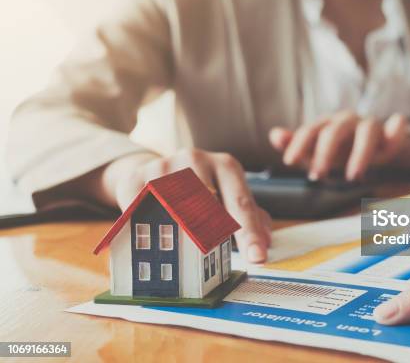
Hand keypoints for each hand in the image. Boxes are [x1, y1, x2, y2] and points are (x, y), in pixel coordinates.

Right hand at [99, 149, 270, 262]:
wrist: (155, 169)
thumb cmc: (201, 190)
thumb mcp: (228, 196)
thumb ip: (250, 217)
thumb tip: (266, 242)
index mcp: (226, 165)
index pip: (241, 203)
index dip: (250, 233)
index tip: (257, 258)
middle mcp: (196, 159)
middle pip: (207, 204)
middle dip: (214, 234)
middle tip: (215, 257)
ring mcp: (164, 166)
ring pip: (174, 208)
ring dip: (180, 234)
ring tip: (183, 252)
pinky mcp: (136, 178)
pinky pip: (142, 211)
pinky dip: (148, 229)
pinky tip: (151, 241)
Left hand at [269, 111, 406, 180]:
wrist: (377, 146)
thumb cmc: (343, 151)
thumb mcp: (318, 152)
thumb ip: (298, 145)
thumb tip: (274, 135)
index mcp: (327, 125)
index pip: (310, 130)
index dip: (298, 144)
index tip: (289, 161)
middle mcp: (348, 122)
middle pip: (335, 130)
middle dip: (325, 153)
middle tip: (318, 176)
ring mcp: (372, 125)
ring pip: (367, 130)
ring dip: (360, 152)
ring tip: (353, 176)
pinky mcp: (393, 133)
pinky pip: (398, 125)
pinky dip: (397, 129)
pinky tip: (394, 133)